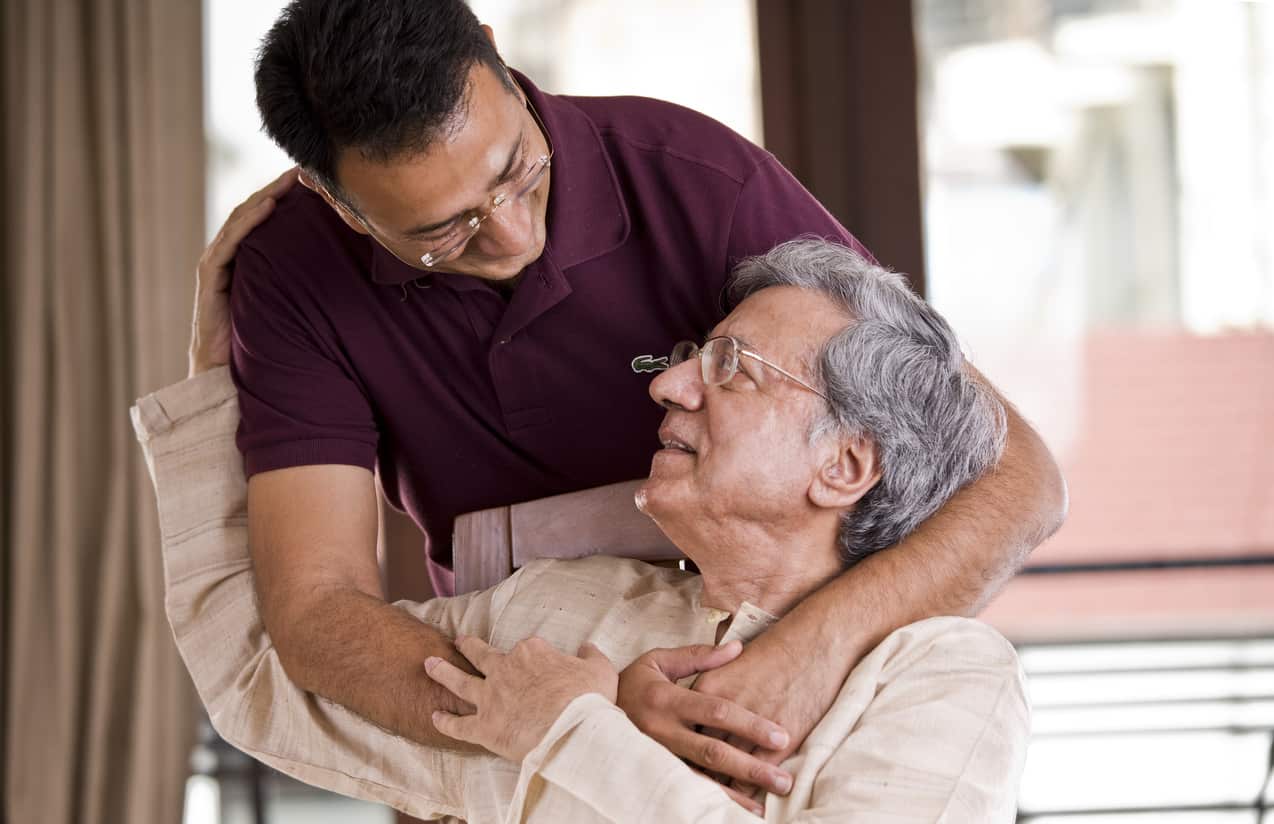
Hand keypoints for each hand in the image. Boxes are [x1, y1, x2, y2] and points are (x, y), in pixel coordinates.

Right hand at [188, 167, 297, 376]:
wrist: (225, 371)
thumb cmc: (258, 340)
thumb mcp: (285, 303)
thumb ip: (299, 283)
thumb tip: (339, 269)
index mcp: (245, 259)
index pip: (263, 218)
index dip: (284, 196)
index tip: (311, 180)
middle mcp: (228, 255)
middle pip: (252, 211)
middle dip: (277, 188)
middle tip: (304, 169)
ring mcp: (216, 263)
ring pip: (241, 220)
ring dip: (266, 195)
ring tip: (290, 180)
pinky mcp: (210, 276)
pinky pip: (229, 243)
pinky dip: (248, 222)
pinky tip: (268, 206)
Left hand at [425, 635, 617, 762]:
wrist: (571, 731)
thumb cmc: (588, 700)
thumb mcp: (600, 669)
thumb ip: (591, 655)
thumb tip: (587, 646)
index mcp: (532, 653)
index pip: (527, 647)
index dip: (531, 654)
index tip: (537, 660)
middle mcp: (505, 669)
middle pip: (481, 654)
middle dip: (469, 646)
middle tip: (459, 641)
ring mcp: (491, 698)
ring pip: (460, 682)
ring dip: (442, 672)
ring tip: (429, 664)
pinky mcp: (484, 727)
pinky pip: (458, 725)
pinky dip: (445, 721)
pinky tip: (434, 716)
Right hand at [616, 640, 791, 811]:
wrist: (585, 711)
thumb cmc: (632, 683)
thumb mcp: (659, 661)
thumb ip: (699, 657)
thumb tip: (737, 648)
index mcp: (666, 699)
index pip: (715, 712)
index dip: (749, 724)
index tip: (781, 735)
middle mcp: (660, 731)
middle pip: (712, 751)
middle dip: (750, 767)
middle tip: (783, 779)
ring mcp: (654, 757)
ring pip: (698, 779)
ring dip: (733, 794)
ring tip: (763, 805)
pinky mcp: (650, 774)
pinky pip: (683, 790)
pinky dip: (708, 801)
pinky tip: (731, 810)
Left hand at [693, 629, 842, 796]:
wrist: (814, 643)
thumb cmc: (776, 648)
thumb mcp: (730, 658)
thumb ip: (709, 678)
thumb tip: (694, 700)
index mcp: (706, 686)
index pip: (686, 723)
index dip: (683, 742)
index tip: (684, 754)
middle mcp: (721, 709)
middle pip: (700, 749)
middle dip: (699, 765)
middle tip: (699, 780)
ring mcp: (748, 727)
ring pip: (725, 766)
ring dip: (724, 782)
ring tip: (725, 792)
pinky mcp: (776, 741)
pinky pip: (754, 771)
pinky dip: (749, 786)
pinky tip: (750, 791)